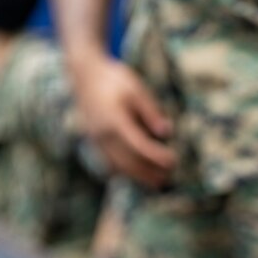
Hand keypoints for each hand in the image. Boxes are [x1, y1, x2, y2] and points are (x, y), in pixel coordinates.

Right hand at [73, 55, 175, 186]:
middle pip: (129, 162)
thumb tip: (167, 132)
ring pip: (118, 167)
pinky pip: (110, 163)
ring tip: (158, 181)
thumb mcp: (136, 89)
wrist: (84, 75)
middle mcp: (103, 134)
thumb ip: (151, 111)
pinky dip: (126, 171)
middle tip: (170, 176)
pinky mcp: (94, 142)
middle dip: (150, 172)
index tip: (174, 161)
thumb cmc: (114, 80)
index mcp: (114, 120)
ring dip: (139, 176)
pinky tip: (141, 174)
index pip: (139, 146)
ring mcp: (96, 140)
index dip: (157, 157)